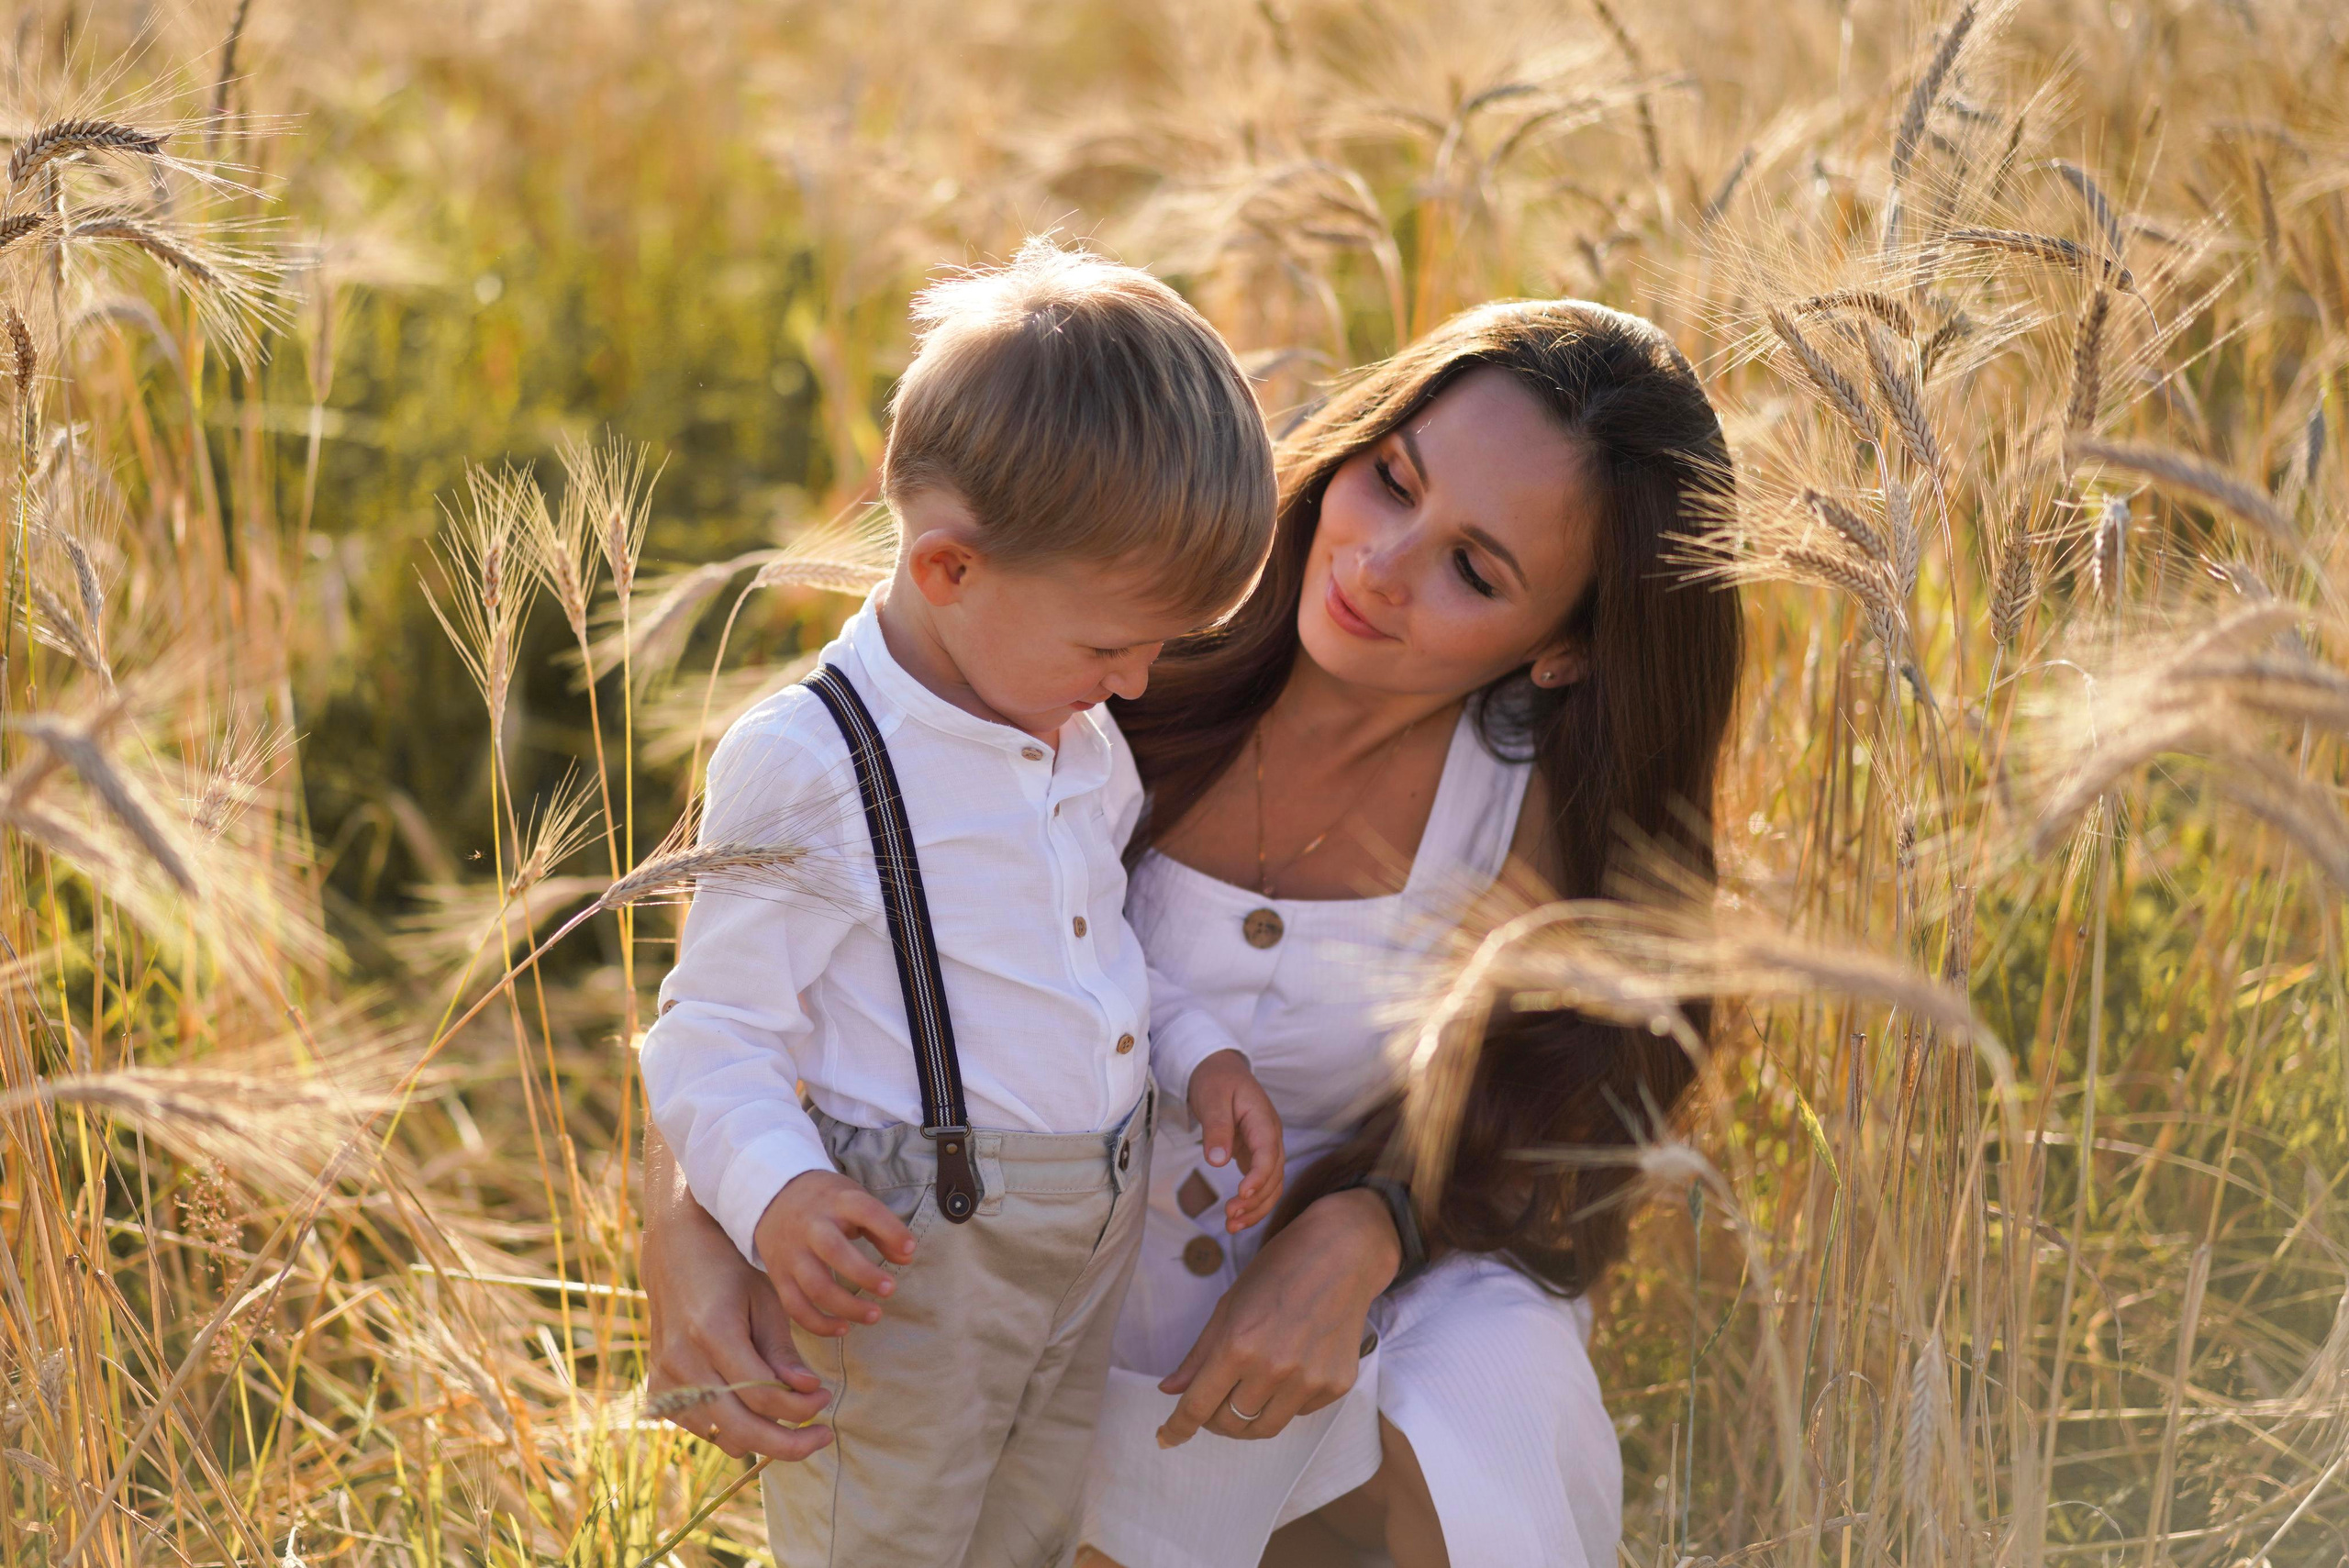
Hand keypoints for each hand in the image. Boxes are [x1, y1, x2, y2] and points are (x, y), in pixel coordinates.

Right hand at [642, 1131, 835, 1459]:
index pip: (762, 1395)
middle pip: (741, 1429)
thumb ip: (783, 1351)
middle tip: (821, 1438)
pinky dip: (730, 1429)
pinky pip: (700, 1428)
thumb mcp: (767, 1300)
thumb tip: (807, 1392)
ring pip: (721, 1435)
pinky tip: (755, 1411)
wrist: (675, 1252)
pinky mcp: (657, 1386)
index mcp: (713, 1332)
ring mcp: (665, 1377)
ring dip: (762, 1437)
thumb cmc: (731, 1271)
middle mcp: (683, 1361)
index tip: (826, 1397)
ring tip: (792, 1419)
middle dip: (789, 1443)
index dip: (801, 1407)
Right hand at [751, 1168, 917, 1337]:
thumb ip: (882, 1228)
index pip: (864, 1210)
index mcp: (836, 1201)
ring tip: (875, 1315)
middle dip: (864, 1274)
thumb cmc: (826, 1203)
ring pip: (815, 1285)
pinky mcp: (779, 1275)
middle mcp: (810, 1226)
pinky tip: (844, 1328)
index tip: (911, 1248)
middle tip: (891, 1289)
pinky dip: (818, 1324)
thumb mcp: (854, 1200)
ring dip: (846, 1306)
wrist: (772, 1198)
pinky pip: (795, 1306)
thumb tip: (906, 1257)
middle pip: (833, 1251)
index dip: (889, 1229)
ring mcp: (792, 1253)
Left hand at [1156, 1187, 1401, 1446]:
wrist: (1343, 1254)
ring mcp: (1309, 1380)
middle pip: (1230, 1423)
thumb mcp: (1229, 1305)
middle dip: (1213, 1419)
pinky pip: (1298, 1412)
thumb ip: (1199, 1354)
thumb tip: (1170, 1390)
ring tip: (1245, 1394)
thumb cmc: (1279, 1271)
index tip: (1165, 1438)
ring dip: (1246, 1419)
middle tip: (1214, 1400)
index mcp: (1238, 1345)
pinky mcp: (1336, 1384)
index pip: (1198, 1406)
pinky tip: (1287, 1372)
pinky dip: (1284, 1402)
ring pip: (1264, 1427)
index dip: (1177, 1428)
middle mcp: (1274, 1368)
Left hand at [1185, 1049, 1284, 1232]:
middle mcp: (1271, 1137)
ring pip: (1272, 1185)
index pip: (1268, 1152)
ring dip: (1256, 1208)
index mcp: (1263, 1120)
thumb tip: (1217, 1161)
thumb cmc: (1216, 1080)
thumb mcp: (1212, 1098)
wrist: (1219, 1069)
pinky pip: (1262, 1183)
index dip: (1259, 1176)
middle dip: (1256, 1200)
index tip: (1243, 1193)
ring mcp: (1266, 1147)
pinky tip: (1237, 1217)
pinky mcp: (1255, 1155)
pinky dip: (1253, 1202)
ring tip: (1232, 1226)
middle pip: (1274, 1175)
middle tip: (1230, 1217)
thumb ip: (1216, 1128)